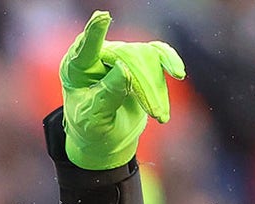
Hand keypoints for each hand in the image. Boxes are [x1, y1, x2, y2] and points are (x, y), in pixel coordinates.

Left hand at [60, 11, 184, 169]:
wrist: (106, 136)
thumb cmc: (92, 127)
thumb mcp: (93, 119)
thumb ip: (106, 96)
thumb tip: (124, 69)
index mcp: (76, 69)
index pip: (85, 50)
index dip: (95, 34)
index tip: (102, 17)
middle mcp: (97, 56)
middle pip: (124, 56)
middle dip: (143, 85)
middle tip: (156, 112)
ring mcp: (119, 55)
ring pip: (144, 57)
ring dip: (155, 87)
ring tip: (160, 114)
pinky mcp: (139, 59)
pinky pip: (157, 52)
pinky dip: (169, 62)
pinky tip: (177, 73)